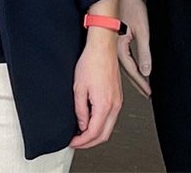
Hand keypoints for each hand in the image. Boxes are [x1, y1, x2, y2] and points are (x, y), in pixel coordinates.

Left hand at [69, 28, 121, 148]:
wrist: (102, 48)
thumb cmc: (91, 62)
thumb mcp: (78, 87)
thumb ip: (80, 109)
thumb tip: (82, 125)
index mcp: (104, 105)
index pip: (94, 132)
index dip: (82, 141)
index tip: (73, 142)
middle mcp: (114, 106)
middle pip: (104, 134)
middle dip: (90, 142)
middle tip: (76, 142)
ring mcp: (118, 102)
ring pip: (109, 127)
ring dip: (96, 134)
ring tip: (81, 133)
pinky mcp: (117, 97)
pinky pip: (111, 117)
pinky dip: (101, 124)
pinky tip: (91, 121)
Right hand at [117, 0, 150, 97]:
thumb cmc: (132, 9)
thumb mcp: (143, 31)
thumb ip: (144, 53)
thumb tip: (146, 71)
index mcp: (118, 45)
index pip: (132, 69)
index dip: (141, 82)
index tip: (148, 92)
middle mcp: (113, 46)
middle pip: (126, 69)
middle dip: (137, 82)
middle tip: (146, 93)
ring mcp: (113, 43)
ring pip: (123, 64)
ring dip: (133, 75)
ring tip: (142, 85)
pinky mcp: (114, 39)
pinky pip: (122, 57)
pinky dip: (129, 66)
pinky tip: (134, 69)